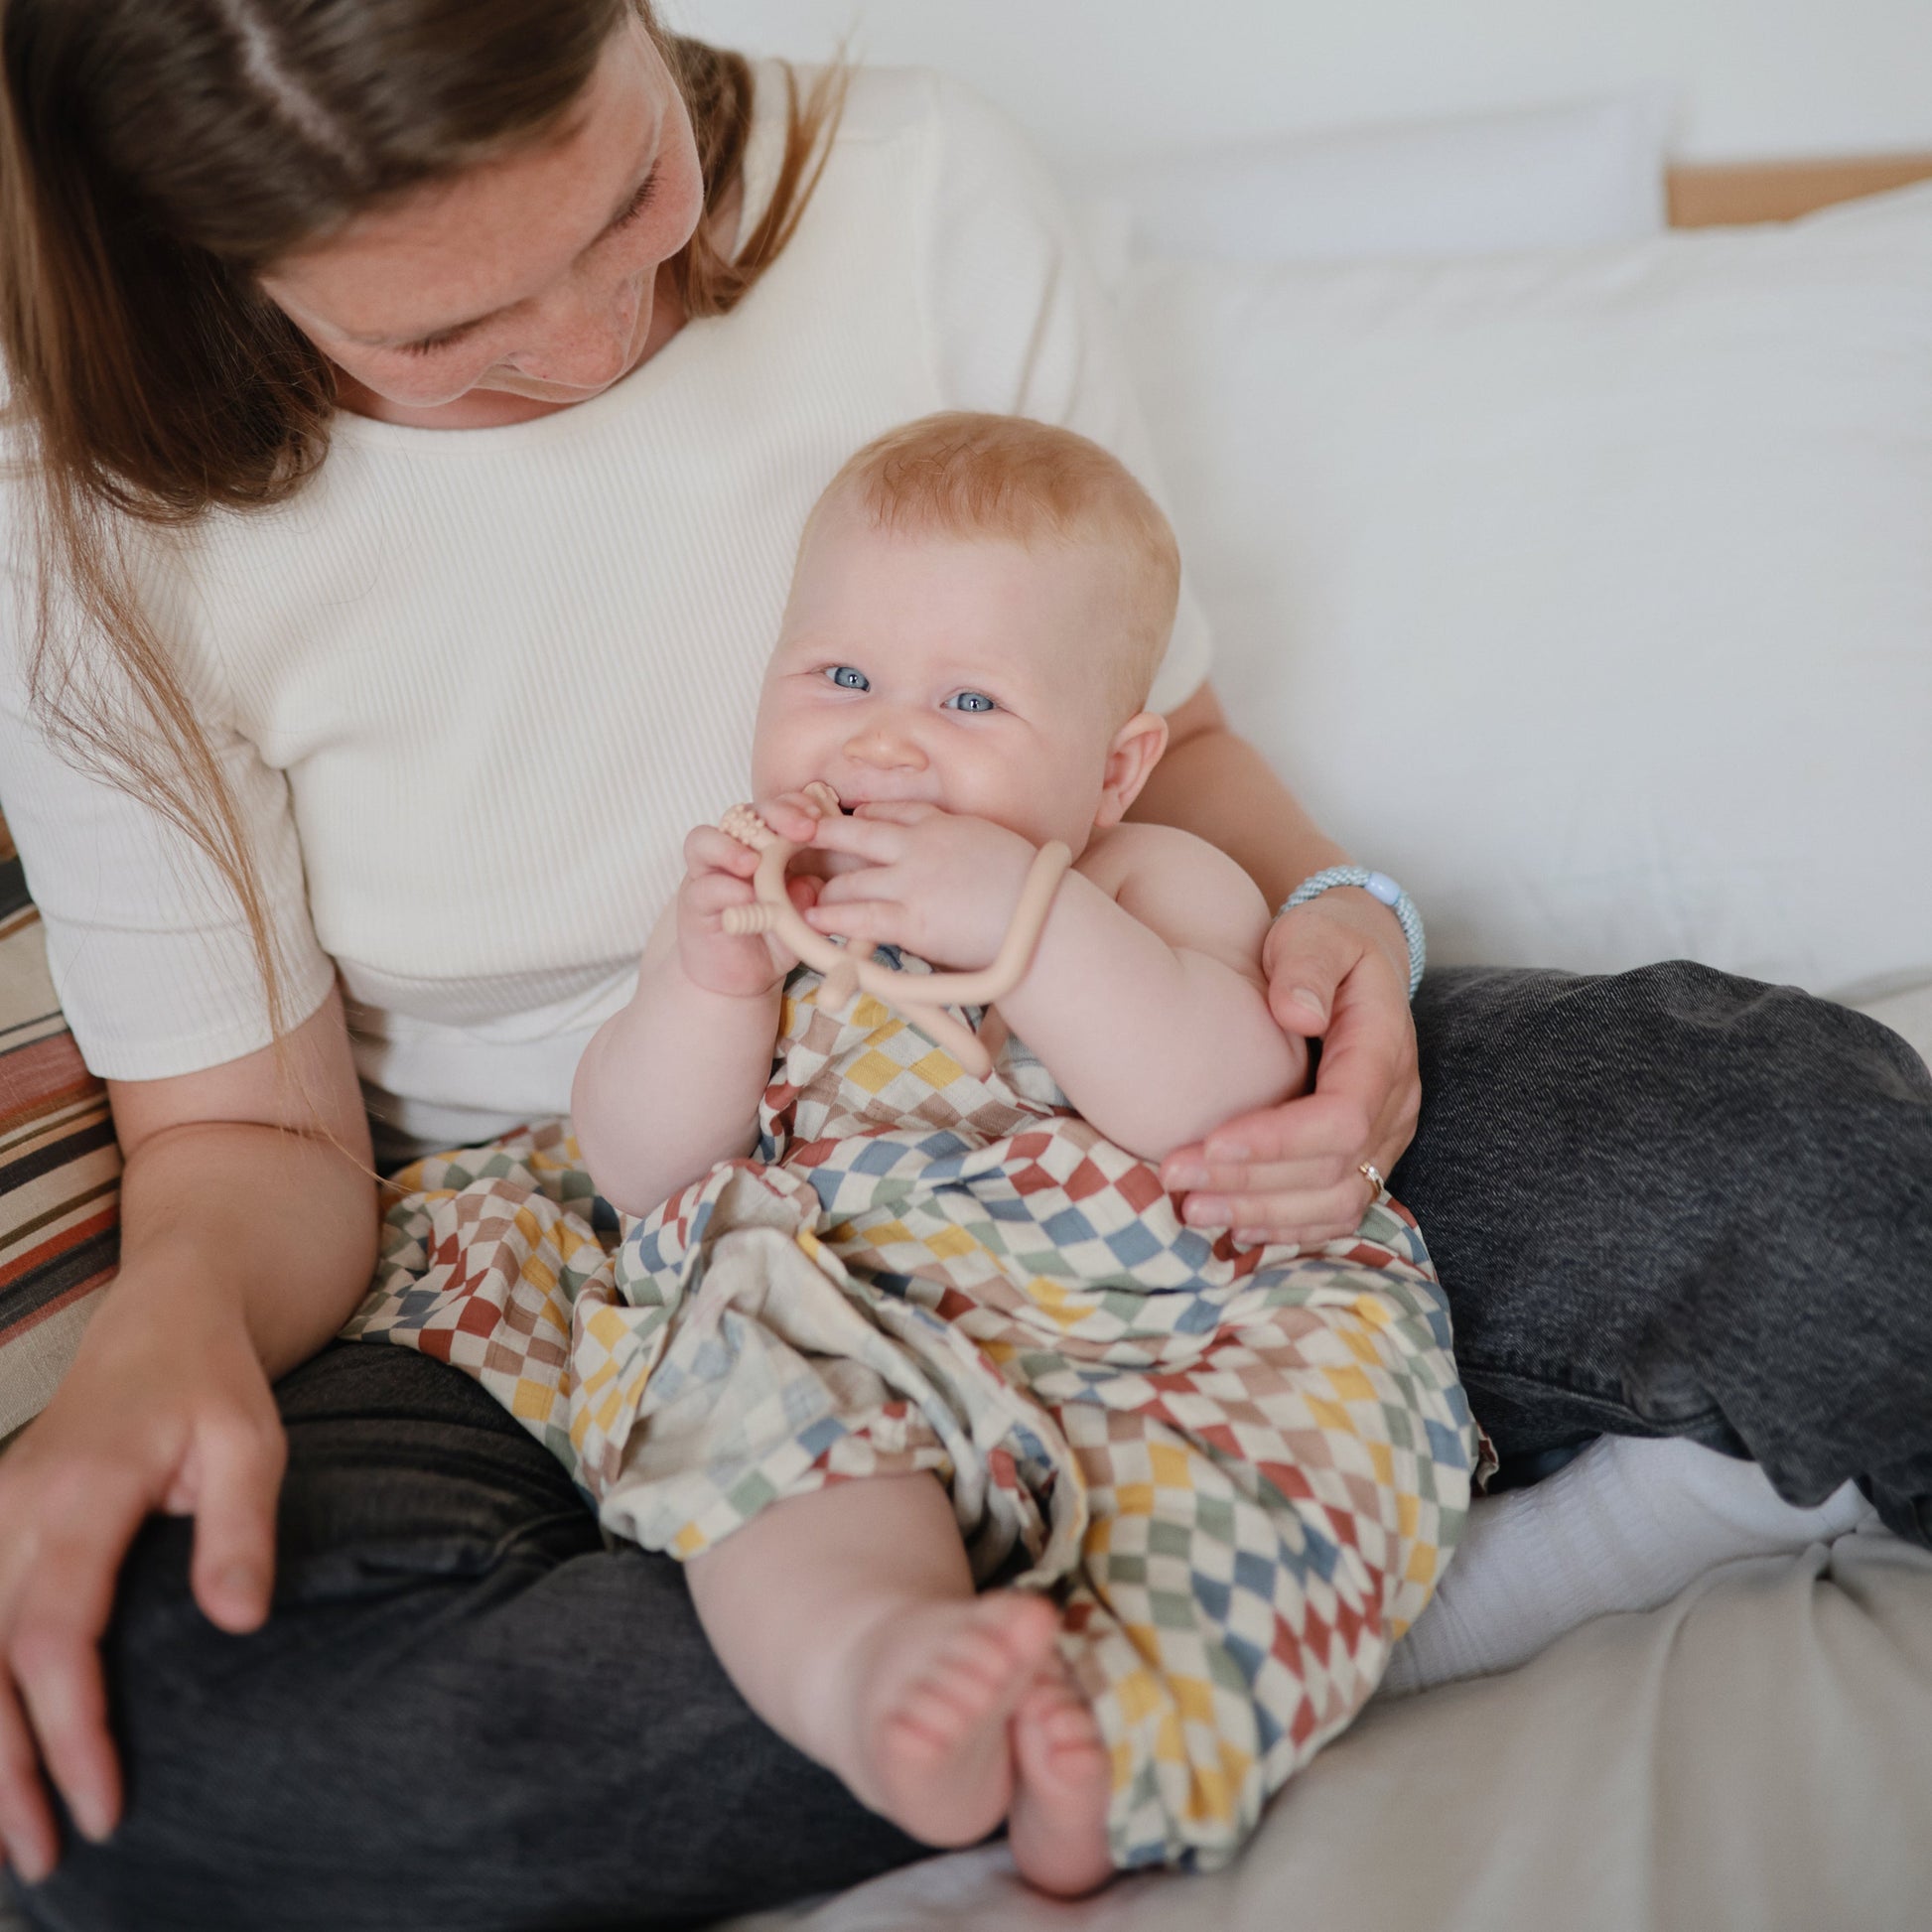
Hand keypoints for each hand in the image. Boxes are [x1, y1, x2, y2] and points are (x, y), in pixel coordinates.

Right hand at [0, 1282, 284, 1881]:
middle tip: (46, 1857)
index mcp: (80, 1492)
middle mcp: (13, 1512)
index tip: (103, 1802)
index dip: (69, 1727)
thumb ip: (241, 1527)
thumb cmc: (213, 1383)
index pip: (54, 1635)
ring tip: (12, 1838)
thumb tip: (238, 1623)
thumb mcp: (253, 1440)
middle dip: (6, 1771)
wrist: (163, 1317)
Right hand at [676, 790, 827, 998]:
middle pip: (743, 814)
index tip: (820, 817)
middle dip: (774, 815)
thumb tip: (813, 884)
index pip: (775, 810)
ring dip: (730, 847)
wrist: (739, 979)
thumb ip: (809, 899)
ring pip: (703, 840)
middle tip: (802, 830)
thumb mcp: (802, 918)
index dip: (795, 806)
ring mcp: (708, 875)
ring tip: (753, 862)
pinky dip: (722, 889)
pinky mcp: (693, 904)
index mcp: (762, 845)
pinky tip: (743, 896)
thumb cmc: (773, 938)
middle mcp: (731, 852)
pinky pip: (702, 887)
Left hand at [801, 803, 1038, 968]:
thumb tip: (958, 848)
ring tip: (809, 896)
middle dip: (825, 836)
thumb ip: (966, 841)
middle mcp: (920, 846)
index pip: (895, 810)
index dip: (866, 815)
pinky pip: (857, 916)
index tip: (851, 819)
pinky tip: (812, 920)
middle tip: (799, 841)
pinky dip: (831, 917)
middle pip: (858, 833)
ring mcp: (911, 882)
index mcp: (945, 824)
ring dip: (827, 888)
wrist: (1041, 919)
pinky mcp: (909, 920)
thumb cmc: (1028, 888)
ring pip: (850, 878)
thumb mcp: (994, 845)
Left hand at [1158, 887, 1419, 1244]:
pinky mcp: (1365, 1157)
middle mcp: (1395, 1105)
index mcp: (1385, 1049)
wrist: (1352, 958)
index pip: (1343, 1117)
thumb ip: (1306, 966)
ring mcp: (1385, 1138)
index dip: (1279, 1140)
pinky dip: (1287, 1227)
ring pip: (1338, 1203)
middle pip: (1335, 1171)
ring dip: (1264, 1214)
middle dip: (1252, 1182)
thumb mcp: (1315, 933)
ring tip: (1193, 1210)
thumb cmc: (1325, 941)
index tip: (1210, 1142)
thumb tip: (1297, 1013)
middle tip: (1174, 1178)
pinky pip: (1337, 1211)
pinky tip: (1232, 1227)